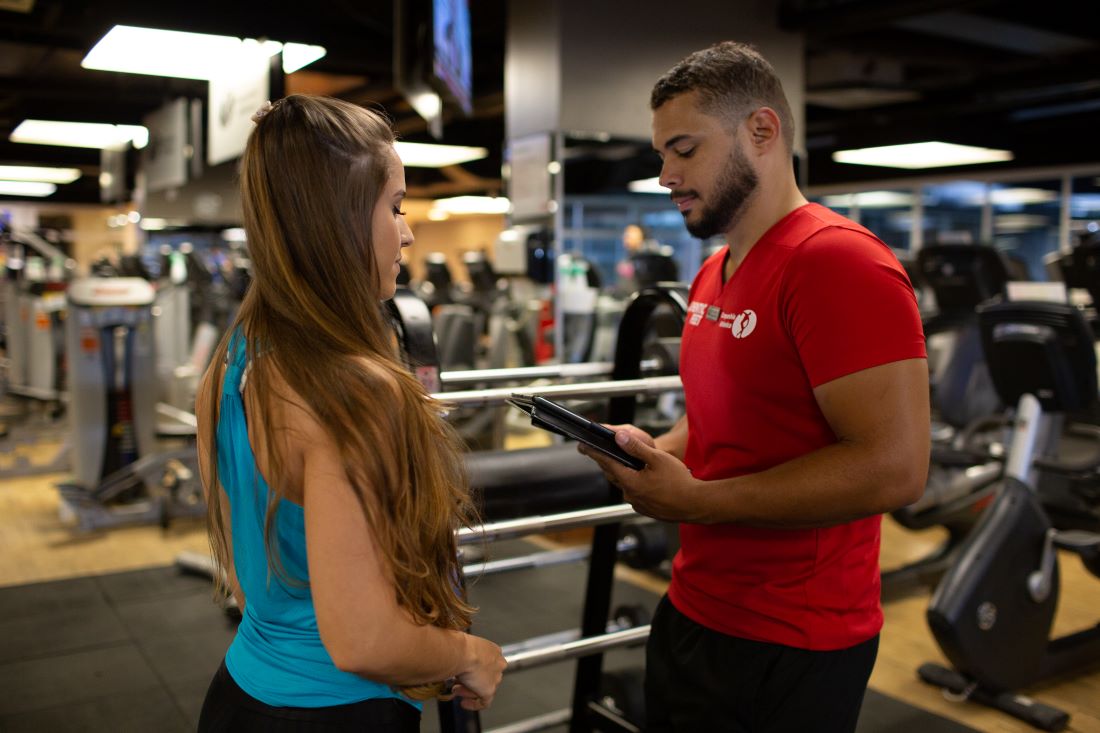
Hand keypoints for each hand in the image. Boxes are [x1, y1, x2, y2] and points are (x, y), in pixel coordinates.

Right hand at [452, 634, 506, 710]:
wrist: (462, 653)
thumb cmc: (460, 646)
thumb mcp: (465, 647)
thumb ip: (466, 655)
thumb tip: (457, 660)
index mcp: (494, 651)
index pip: (487, 664)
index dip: (475, 671)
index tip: (466, 673)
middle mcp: (498, 664)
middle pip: (485, 677)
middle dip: (471, 681)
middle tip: (458, 683)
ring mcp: (495, 678)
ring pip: (483, 688)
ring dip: (468, 691)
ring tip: (456, 690)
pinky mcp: (489, 690)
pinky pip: (484, 702)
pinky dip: (473, 704)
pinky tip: (464, 703)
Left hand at [578, 425, 703, 522]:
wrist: (697, 504)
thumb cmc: (680, 482)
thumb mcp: (658, 458)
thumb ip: (636, 448)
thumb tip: (619, 438)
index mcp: (630, 482)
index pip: (608, 463)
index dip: (595, 452)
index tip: (584, 446)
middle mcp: (630, 495)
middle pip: (615, 474)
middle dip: (607, 462)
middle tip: (599, 451)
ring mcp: (638, 504)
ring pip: (625, 485)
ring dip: (622, 474)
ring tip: (623, 462)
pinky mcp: (647, 509)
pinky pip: (635, 494)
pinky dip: (634, 484)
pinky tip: (643, 478)